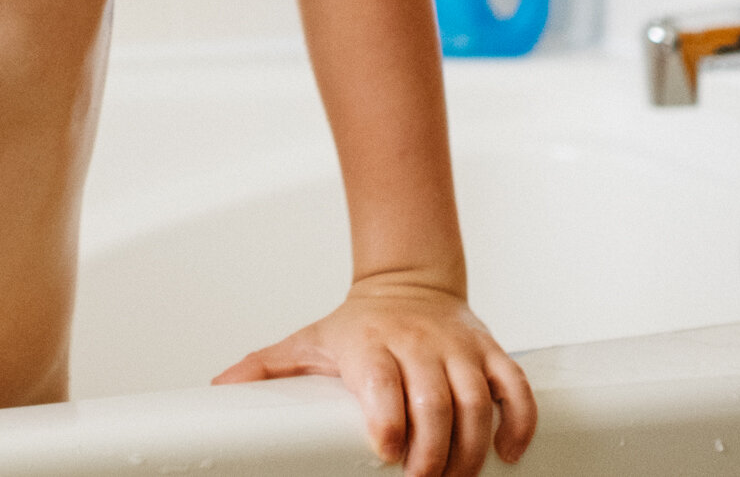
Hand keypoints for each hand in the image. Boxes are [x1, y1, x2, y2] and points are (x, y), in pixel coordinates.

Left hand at [212, 280, 534, 476]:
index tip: (386, 451)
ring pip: (478, 401)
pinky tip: (508, 453)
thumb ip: (266, 369)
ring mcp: (458, 349)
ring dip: (472, 447)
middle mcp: (417, 344)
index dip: (388, 420)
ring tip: (458, 476)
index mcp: (370, 344)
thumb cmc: (355, 326)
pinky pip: (515, 389)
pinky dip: (519, 423)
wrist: (407, 282)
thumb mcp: (307, 342)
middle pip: (436, 401)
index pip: (382, 382)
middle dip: (433, 451)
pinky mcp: (490, 352)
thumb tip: (220, 390)